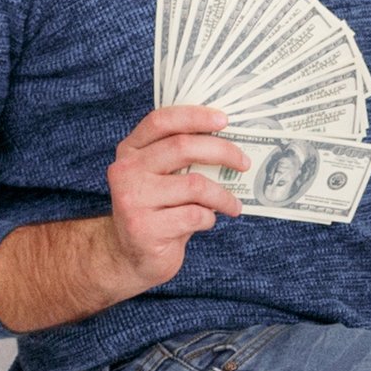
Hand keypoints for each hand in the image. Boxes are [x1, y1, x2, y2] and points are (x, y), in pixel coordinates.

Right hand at [103, 101, 249, 292]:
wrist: (131, 254)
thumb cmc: (157, 209)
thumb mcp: (161, 178)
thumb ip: (180, 158)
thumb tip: (230, 140)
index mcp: (130, 151)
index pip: (160, 122)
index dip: (194, 116)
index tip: (224, 120)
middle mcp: (126, 170)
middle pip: (182, 147)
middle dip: (222, 151)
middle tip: (244, 163)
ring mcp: (131, 199)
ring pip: (195, 185)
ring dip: (223, 196)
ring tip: (233, 205)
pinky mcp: (143, 228)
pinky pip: (194, 215)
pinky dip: (209, 218)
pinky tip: (206, 222)